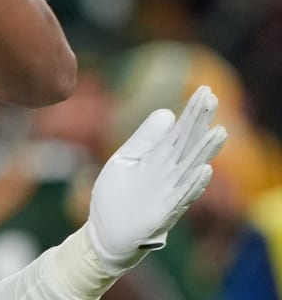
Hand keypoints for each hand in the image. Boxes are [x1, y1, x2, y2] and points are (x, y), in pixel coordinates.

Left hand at [86, 85, 226, 270]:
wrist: (104, 232)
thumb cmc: (117, 195)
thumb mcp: (126, 159)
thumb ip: (145, 138)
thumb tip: (167, 112)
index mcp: (159, 159)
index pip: (180, 131)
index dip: (192, 112)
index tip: (205, 90)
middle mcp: (169, 174)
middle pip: (187, 144)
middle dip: (199, 122)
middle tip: (211, 96)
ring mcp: (168, 193)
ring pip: (190, 169)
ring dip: (204, 152)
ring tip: (218, 131)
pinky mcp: (163, 212)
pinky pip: (181, 197)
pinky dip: (194, 184)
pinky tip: (205, 170)